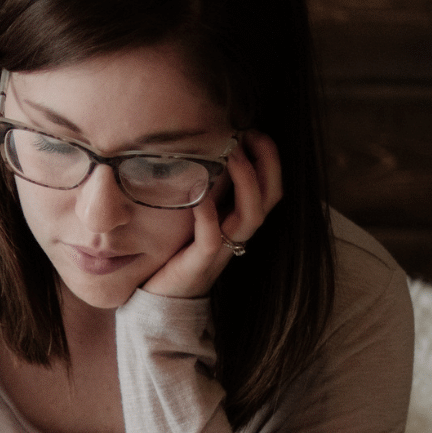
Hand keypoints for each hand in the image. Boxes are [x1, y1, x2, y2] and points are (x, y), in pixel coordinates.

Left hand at [141, 131, 282, 299]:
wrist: (161, 301)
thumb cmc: (176, 254)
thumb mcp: (193, 218)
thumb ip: (202, 192)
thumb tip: (193, 153)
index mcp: (238, 222)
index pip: (270, 188)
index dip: (269, 160)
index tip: (255, 131)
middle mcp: (237, 235)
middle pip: (270, 198)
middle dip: (268, 164)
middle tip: (254, 134)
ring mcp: (221, 250)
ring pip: (250, 217)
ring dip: (246, 183)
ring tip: (234, 155)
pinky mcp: (199, 264)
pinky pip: (212, 240)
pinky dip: (208, 217)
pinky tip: (200, 197)